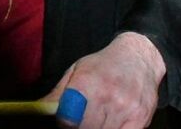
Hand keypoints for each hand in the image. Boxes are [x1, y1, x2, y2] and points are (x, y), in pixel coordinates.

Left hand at [44, 32, 164, 128]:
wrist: (139, 58)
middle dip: (80, 126)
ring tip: (97, 117)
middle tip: (81, 118)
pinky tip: (112, 122)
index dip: (65, 122)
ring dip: (97, 128)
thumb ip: (58, 93)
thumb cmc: (104, 65)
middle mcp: (107, 97)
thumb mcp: (77, 70)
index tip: (66, 120)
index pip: (68, 118)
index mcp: (87, 83)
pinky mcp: (140, 120)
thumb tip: (39, 108)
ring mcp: (126, 110)